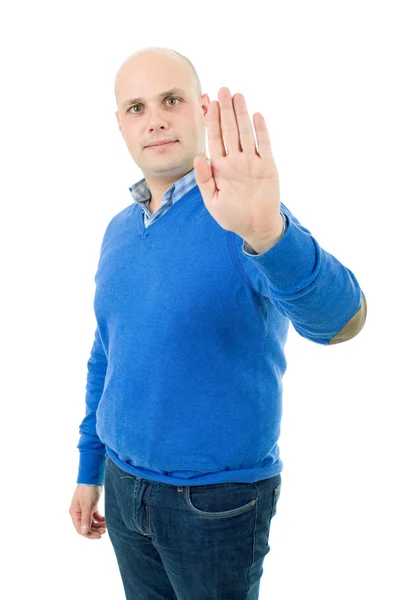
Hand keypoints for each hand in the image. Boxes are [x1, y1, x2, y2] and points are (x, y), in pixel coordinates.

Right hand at [69, 485, 106, 539]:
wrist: (93, 477)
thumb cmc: (88, 490)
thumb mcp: (88, 505)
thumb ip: (86, 519)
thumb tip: (84, 532)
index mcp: (74, 513)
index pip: (80, 529)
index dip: (89, 534)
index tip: (99, 536)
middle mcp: (78, 512)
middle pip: (86, 527)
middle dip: (94, 530)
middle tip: (104, 531)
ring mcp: (84, 509)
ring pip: (91, 522)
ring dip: (98, 526)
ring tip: (105, 526)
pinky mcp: (91, 506)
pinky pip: (95, 517)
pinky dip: (100, 520)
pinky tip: (105, 520)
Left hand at [193, 88, 282, 245]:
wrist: (256, 227)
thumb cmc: (232, 216)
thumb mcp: (212, 201)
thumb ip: (204, 179)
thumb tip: (198, 157)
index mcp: (220, 168)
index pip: (214, 139)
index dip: (211, 121)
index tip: (207, 103)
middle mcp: (236, 161)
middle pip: (229, 130)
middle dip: (225, 110)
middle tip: (222, 89)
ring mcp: (252, 162)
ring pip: (246, 133)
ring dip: (241, 114)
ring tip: (237, 95)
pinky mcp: (268, 166)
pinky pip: (264, 144)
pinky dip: (261, 130)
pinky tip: (256, 115)